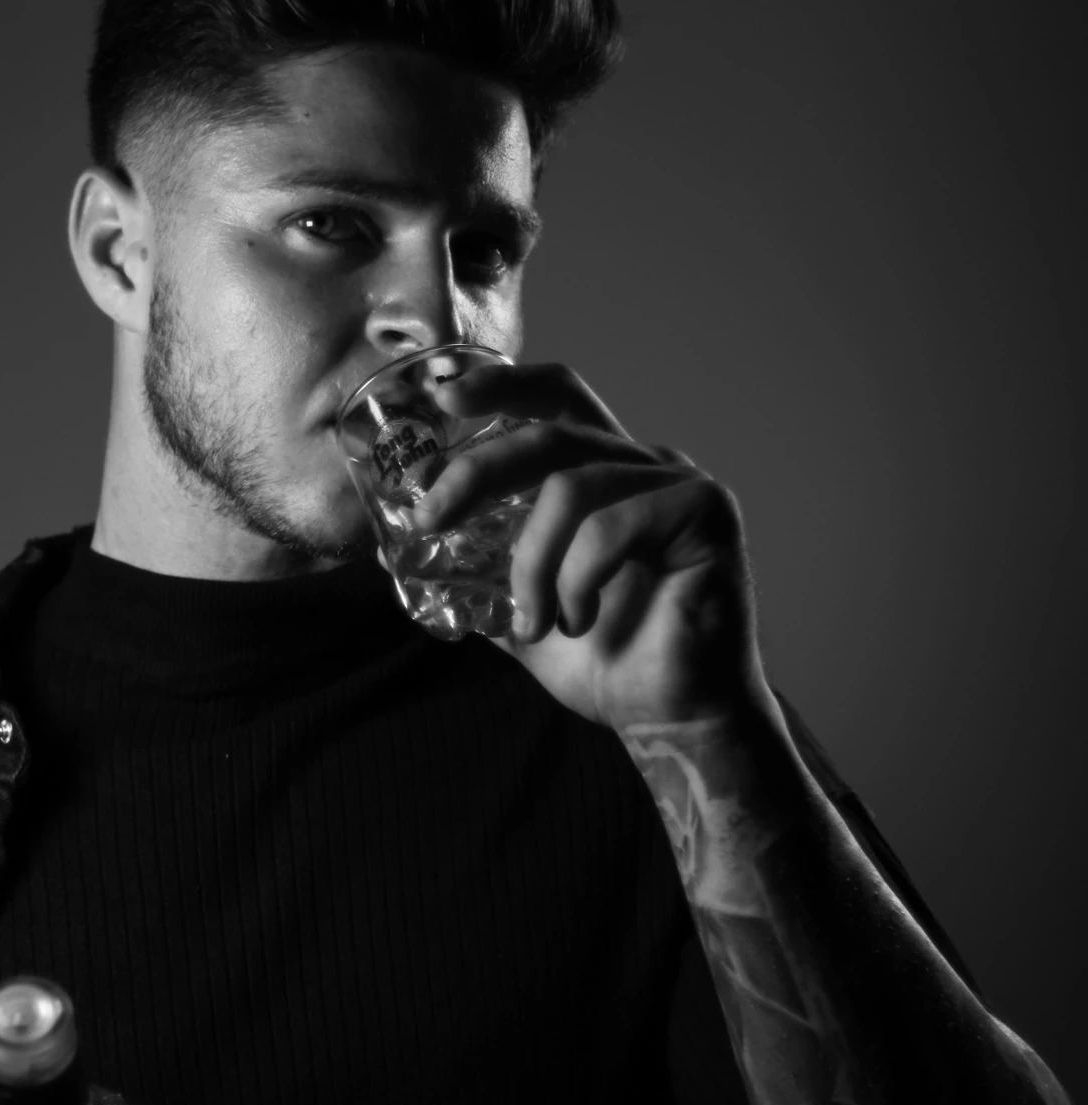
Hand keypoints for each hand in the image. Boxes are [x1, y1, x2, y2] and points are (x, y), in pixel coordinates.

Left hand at [398, 360, 769, 732]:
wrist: (672, 718)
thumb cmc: (606, 664)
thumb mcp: (518, 615)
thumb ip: (475, 578)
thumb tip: (398, 555)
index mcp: (600, 474)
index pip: (553, 401)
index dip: (501, 386)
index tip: (443, 398)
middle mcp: (640, 465)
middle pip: (548, 433)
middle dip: (477, 472)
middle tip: (430, 522)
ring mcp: (677, 483)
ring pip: (573, 486)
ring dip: (531, 562)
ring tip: (530, 622)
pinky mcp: (706, 512)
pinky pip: (614, 526)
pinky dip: (578, 580)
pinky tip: (578, 622)